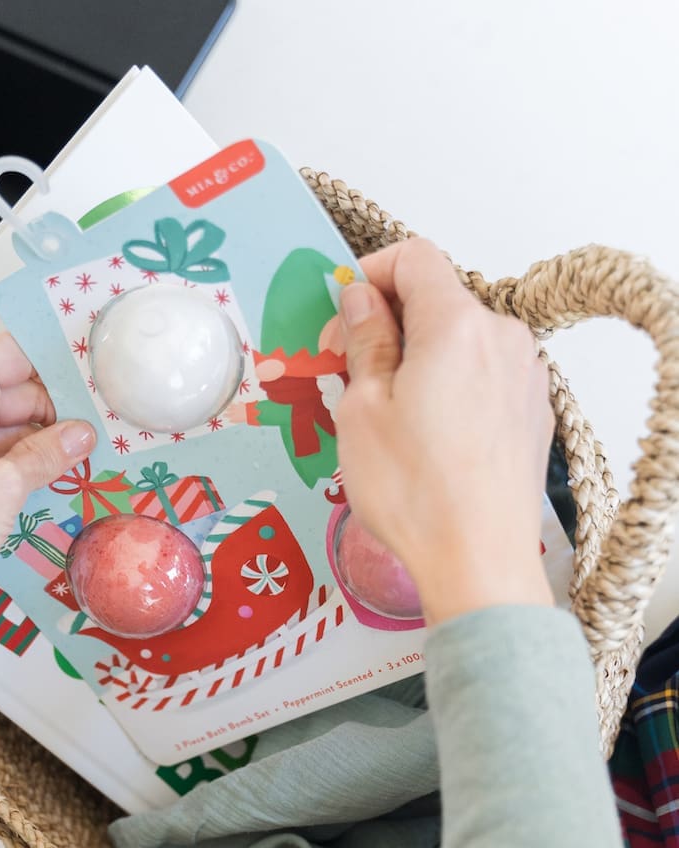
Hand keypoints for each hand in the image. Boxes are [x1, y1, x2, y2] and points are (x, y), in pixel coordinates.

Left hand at [0, 335, 95, 660]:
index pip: (15, 352)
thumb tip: (78, 435)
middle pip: (12, 390)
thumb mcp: (0, 489)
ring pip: (1, 426)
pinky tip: (47, 483)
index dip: (59, 362)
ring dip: (39, 443)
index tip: (97, 379)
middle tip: (103, 431)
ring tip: (83, 461)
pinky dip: (14, 465)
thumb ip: (45, 455)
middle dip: (56, 410)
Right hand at [320, 239, 554, 624]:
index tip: (343, 312)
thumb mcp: (363, 410)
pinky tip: (427, 437)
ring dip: (421, 359)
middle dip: (391, 324)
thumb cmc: (418, 494)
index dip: (371, 273)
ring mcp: (526, 375)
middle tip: (349, 371)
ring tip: (388, 415)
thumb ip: (365, 341)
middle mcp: (503, 337)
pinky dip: (451, 388)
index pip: (415, 258)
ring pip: (462, 342)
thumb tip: (361, 300)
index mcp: (457, 324)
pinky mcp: (533, 411)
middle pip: (440, 301)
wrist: (479, 560)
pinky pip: (484, 378)